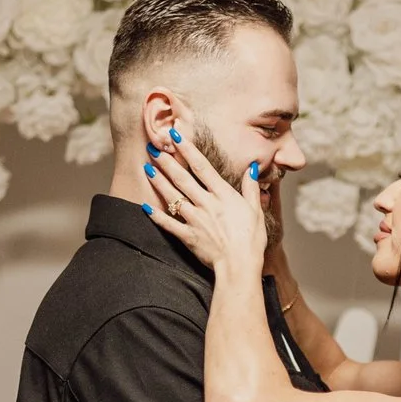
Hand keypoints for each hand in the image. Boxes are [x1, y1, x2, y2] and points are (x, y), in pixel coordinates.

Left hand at [143, 133, 268, 277]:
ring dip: (158, 182)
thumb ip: (251, 187)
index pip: (202, 166)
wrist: (240, 265)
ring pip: (172, 197)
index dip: (187, 149)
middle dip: (166, 162)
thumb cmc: (251, 240)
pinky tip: (144, 206)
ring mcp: (195, 220)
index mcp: (223, 195)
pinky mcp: (188, 236)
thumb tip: (251, 167)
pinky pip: (168, 224)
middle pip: (182, 178)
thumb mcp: (256, 210)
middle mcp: (206, 203)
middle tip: (153, 148)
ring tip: (147, 168)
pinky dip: (155, 215)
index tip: (175, 136)